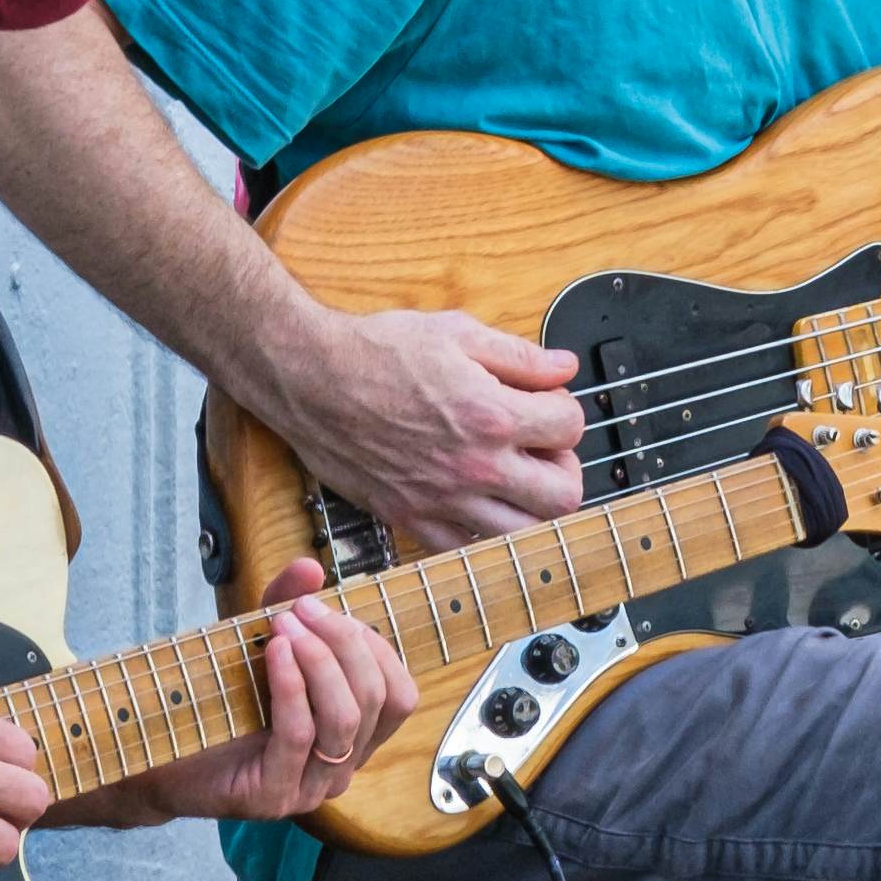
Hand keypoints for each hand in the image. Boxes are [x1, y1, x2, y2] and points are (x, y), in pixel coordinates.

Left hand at [119, 561, 414, 824]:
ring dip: (319, 660)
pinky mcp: (274, 795)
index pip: (399, 695)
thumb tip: (311, 568)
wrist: (160, 759)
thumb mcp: (259, 647)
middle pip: (377, 700)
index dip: (374, 648)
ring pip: (345, 718)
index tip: (330, 610)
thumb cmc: (218, 706)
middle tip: (302, 610)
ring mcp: (310, 787)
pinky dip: (291, 686)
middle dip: (344, 642)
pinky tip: (274, 654)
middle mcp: (341, 767)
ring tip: (284, 626)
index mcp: (351, 738)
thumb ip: (286, 606)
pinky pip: (299, 734)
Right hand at [274, 306, 584, 554]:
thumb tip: (564, 367)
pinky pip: (467, 548)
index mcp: (492, 415)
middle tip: (542, 447)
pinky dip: (480, 529)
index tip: (547, 402)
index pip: (571, 427)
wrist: (310, 379)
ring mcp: (443, 501)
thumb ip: (519, 355)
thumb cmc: (375, 351)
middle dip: (564, 467)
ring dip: (530, 505)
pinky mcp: (411, 519)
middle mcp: (474, 467)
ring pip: (523, 533)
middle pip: (563, 495)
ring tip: (514, 476)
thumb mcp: (455, 332)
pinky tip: (473, 498)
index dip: (565, 409)